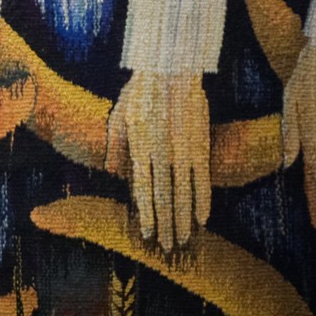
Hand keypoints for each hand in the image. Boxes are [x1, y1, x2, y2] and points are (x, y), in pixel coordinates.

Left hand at [107, 72, 210, 250]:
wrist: (170, 68)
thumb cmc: (141, 90)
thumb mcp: (119, 115)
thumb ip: (115, 145)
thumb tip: (112, 173)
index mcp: (139, 148)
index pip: (142, 190)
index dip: (146, 214)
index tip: (146, 234)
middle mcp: (161, 154)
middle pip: (164, 198)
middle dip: (165, 225)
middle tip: (167, 247)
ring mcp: (182, 151)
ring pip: (183, 193)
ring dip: (184, 219)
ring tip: (184, 240)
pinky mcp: (200, 144)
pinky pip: (203, 178)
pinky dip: (203, 200)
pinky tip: (203, 219)